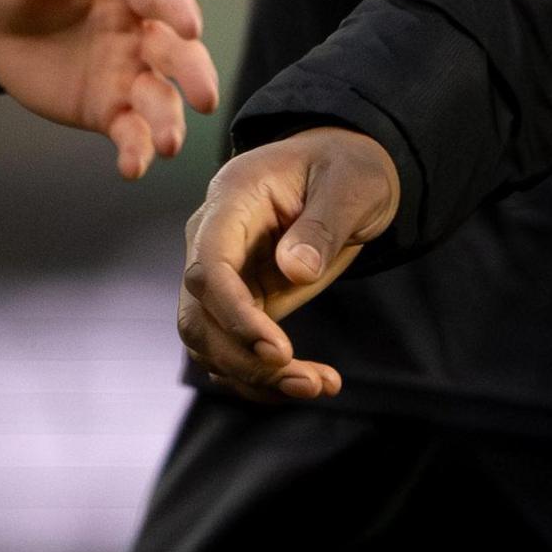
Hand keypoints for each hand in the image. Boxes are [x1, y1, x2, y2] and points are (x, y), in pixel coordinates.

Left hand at [0, 0, 220, 178]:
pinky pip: (129, 132)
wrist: (2, 27)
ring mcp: (128, 76)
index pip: (166, 0)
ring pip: (160, 100)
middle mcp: (142, 37)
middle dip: (194, 77)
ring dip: (169, 122)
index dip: (179, 12)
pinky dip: (136, 151)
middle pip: (178, 57)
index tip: (191, 27)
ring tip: (170, 145)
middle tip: (204, 99)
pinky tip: (133, 168)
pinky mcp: (108, 109)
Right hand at [178, 127, 397, 399]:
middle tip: (306, 381)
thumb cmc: (349, 166)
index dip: (235, 314)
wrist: (347, 172)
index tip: (277, 349)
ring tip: (319, 386)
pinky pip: (236, 349)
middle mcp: (213, 242)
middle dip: (244, 359)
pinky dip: (267, 375)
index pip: (209, 268)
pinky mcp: (243, 302)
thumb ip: (323, 223)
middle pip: (199, 317)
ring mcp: (224, 276)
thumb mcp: (352, 181)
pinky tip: (313, 383)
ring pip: (212, 343)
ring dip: (256, 376)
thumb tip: (294, 271)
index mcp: (232, 200)